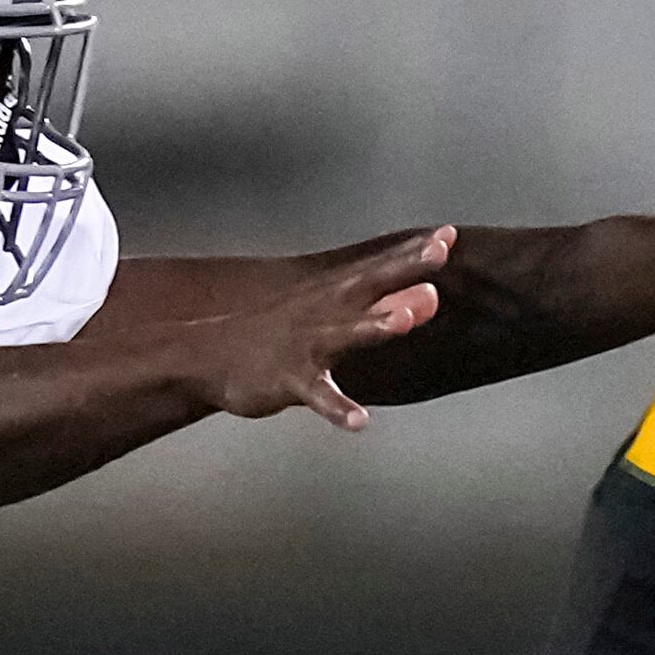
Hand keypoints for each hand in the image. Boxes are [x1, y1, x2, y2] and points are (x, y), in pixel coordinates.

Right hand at [191, 228, 450, 427]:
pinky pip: (317, 395)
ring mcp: (305, 344)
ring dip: (375, 324)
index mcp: (333, 294)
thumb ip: (383, 305)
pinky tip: (359, 422)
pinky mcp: (288, 379)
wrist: (205, 354)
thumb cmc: (277, 332)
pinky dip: (338, 409)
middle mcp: (323, 311)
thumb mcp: (330, 314)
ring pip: (345, 333)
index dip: (414, 250)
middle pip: (368, 284)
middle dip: (403, 268)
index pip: (380, 266)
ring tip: (405, 319)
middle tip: (438, 253)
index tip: (450, 233)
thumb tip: (433, 297)